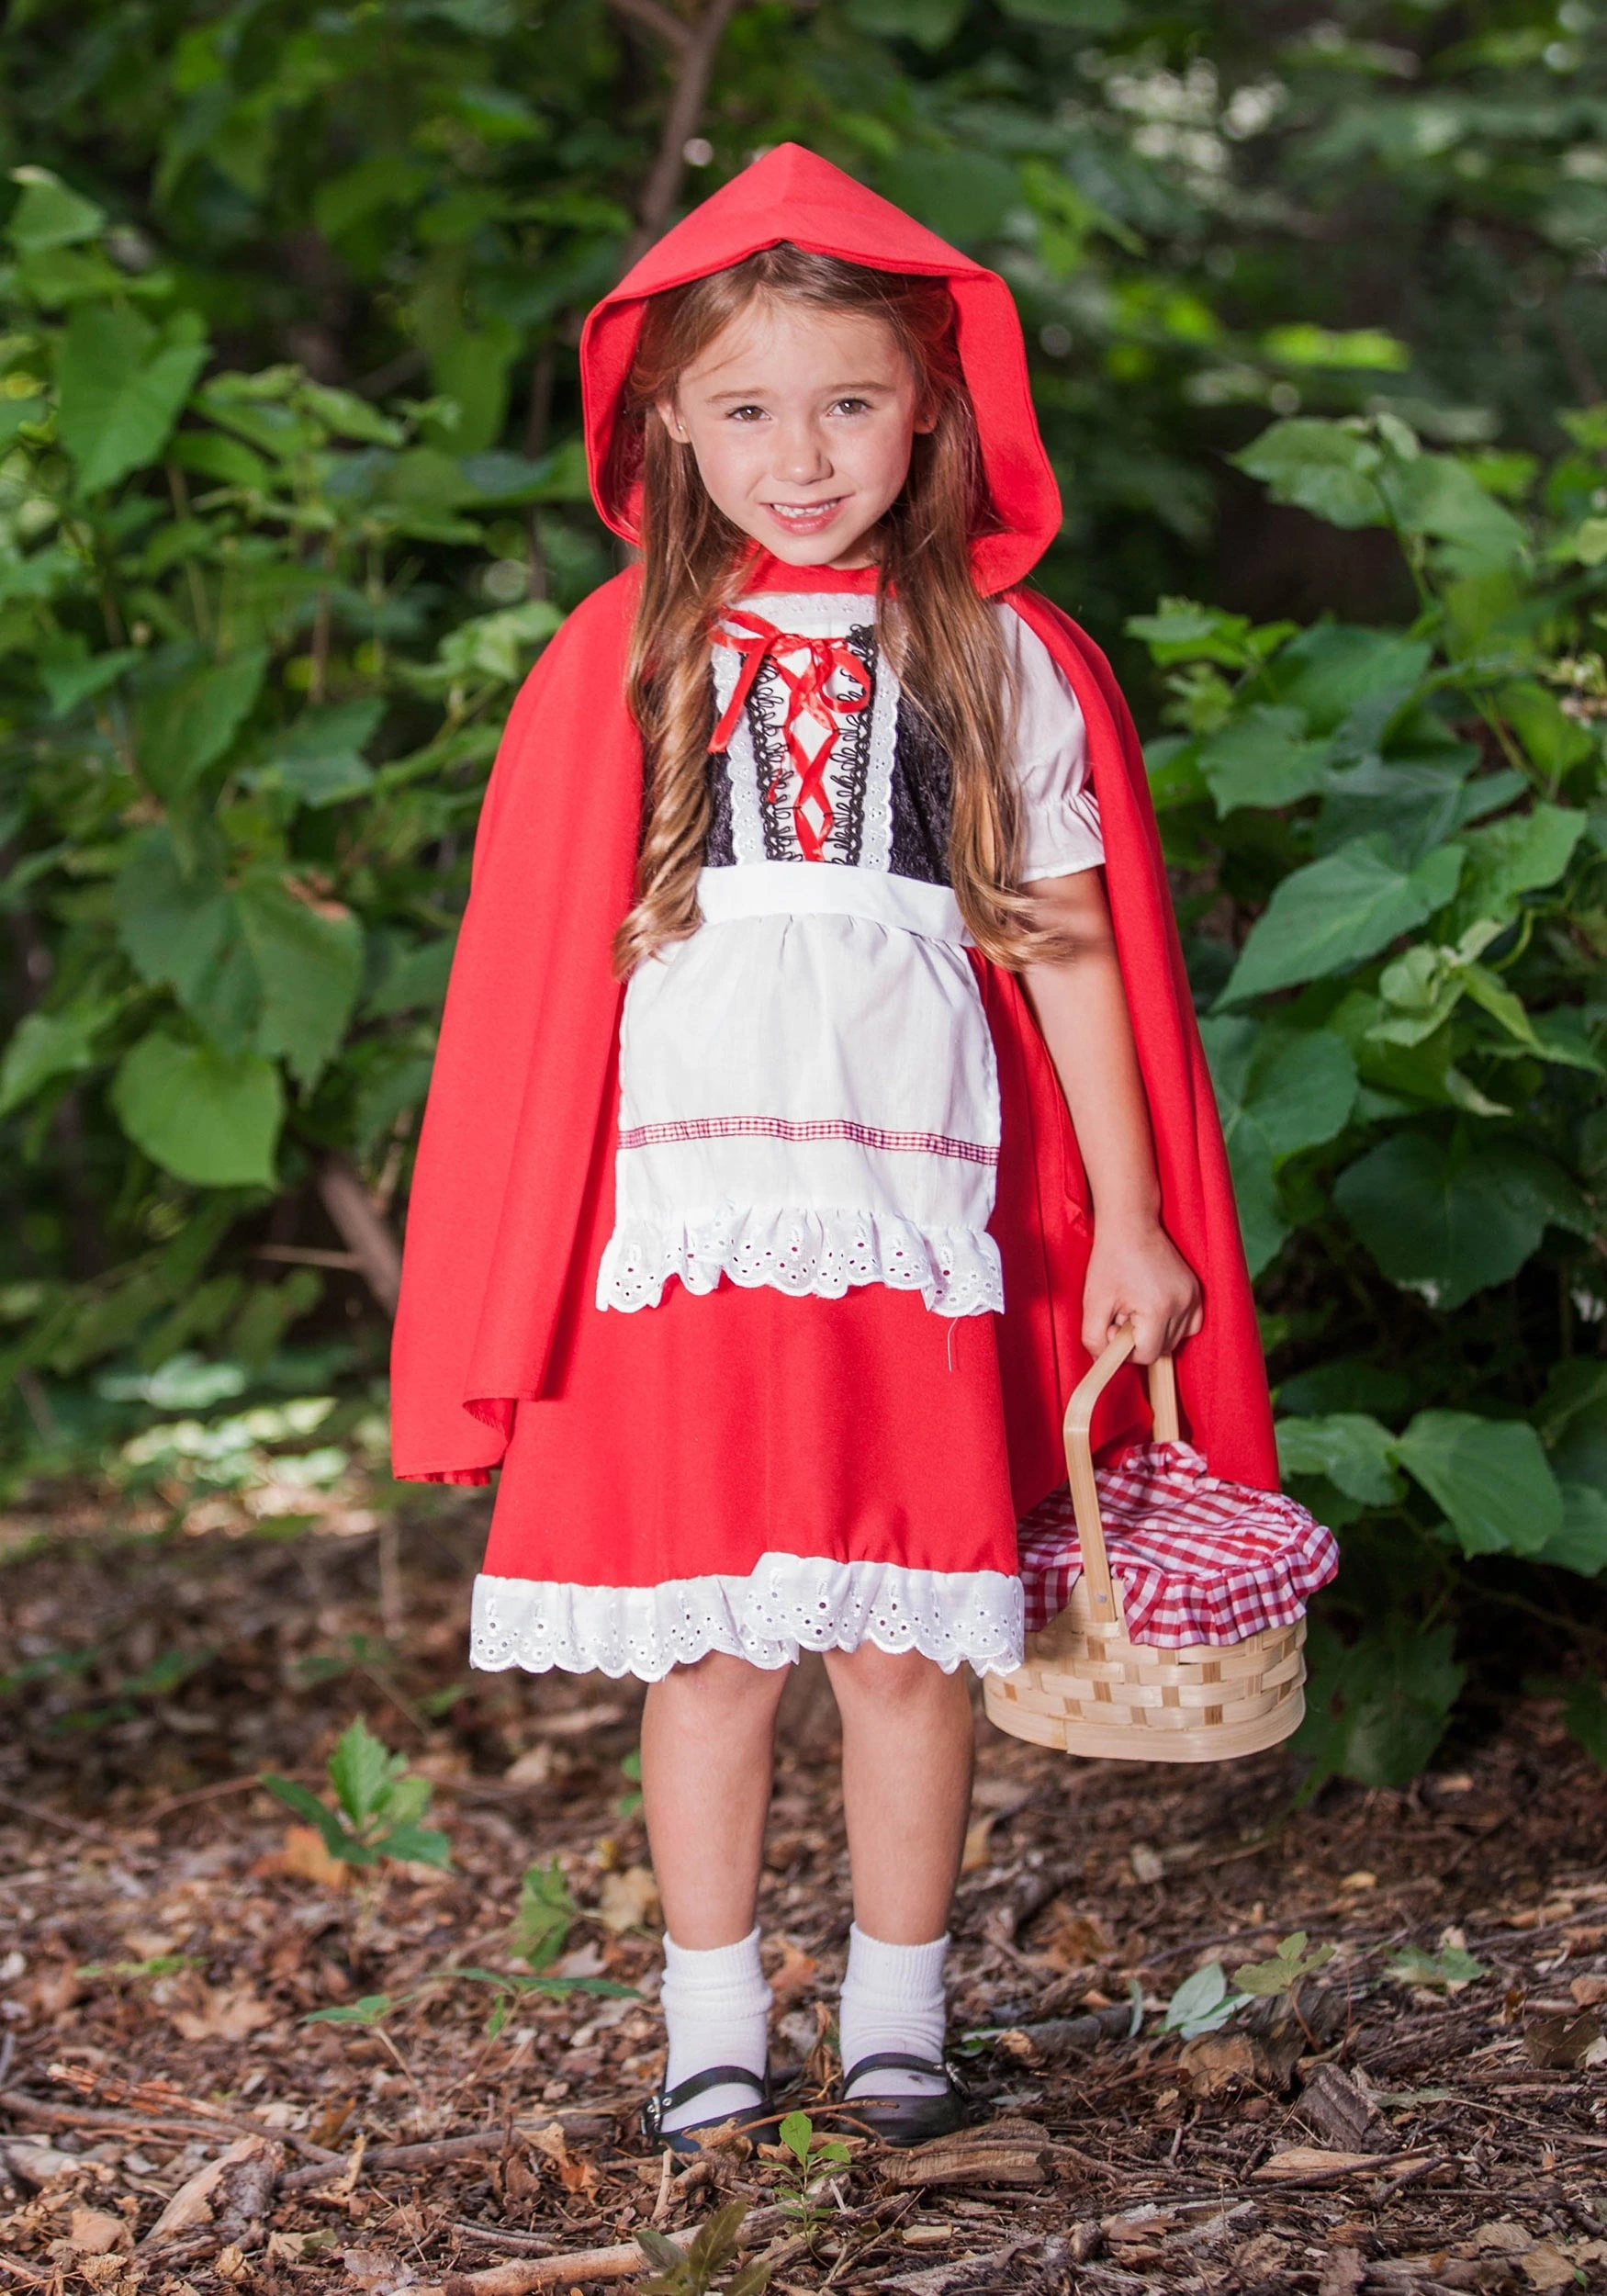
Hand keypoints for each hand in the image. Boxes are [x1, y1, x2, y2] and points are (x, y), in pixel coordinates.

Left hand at [1081, 1219, 1202, 1364]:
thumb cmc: (1110, 1260)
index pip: (1147, 1355)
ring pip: (1175, 1339)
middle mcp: (1183, 1304)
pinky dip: (1172, 1325)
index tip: (1113, 1325)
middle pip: (1161, 1349)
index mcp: (1159, 1309)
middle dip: (1138, 1339)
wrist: (1131, 1225)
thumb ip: (1093, 1339)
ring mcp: (1193, 1297)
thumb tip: (1104, 1360)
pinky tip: (1153, 1308)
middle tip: (1122, 1312)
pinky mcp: (1196, 1292)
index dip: (1125, 1348)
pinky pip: (1189, 1325)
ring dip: (1154, 1332)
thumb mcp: (1093, 1302)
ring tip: (1136, 1306)